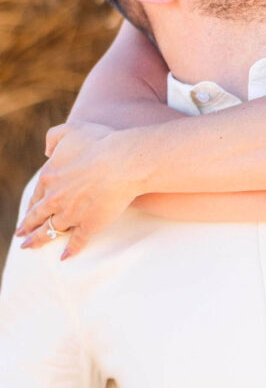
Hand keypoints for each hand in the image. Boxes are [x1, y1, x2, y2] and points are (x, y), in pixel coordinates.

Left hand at [16, 121, 140, 257]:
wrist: (122, 162)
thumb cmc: (100, 142)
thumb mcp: (70, 130)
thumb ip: (53, 137)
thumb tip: (46, 151)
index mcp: (50, 176)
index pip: (37, 195)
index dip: (31, 205)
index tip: (27, 214)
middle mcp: (56, 198)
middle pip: (38, 216)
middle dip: (27, 227)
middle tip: (21, 235)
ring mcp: (71, 213)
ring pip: (51, 230)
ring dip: (39, 240)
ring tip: (31, 247)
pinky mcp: (89, 225)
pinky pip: (77, 241)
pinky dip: (70, 250)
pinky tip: (64, 257)